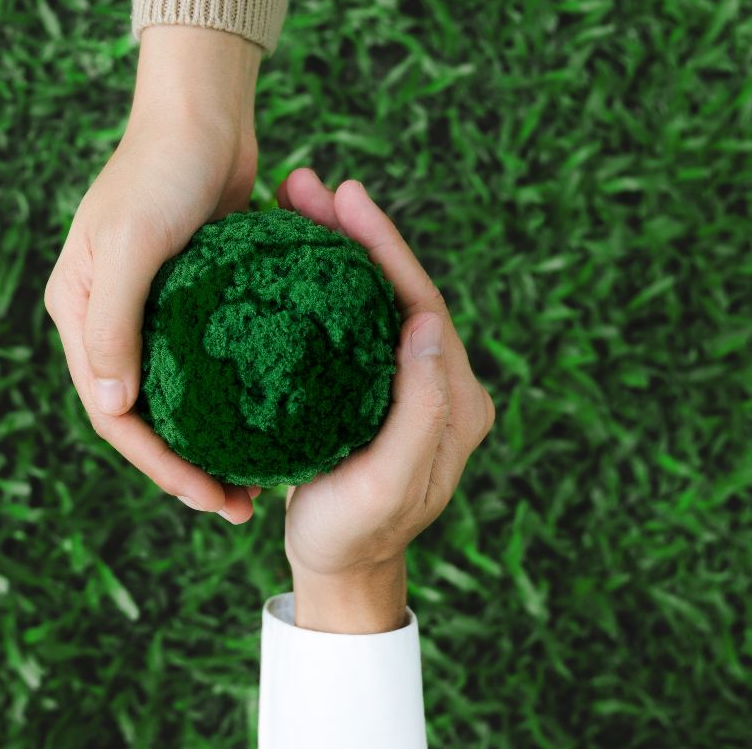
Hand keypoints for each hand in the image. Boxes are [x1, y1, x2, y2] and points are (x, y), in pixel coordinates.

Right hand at [44, 26, 262, 523]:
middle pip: (149, 417)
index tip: (209, 498)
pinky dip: (239, 395)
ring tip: (261, 480)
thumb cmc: (161, 171)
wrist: (201, 115)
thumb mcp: (132, 243)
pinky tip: (276, 422)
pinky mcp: (202, 300)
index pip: (115, 414)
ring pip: (186, 397)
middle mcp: (115, 321)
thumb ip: (116, 322)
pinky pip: (218, 362)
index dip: (158, 466)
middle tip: (239, 507)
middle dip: (188, 469)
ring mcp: (159, 312)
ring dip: (216, 441)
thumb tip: (114, 407)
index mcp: (83, 315)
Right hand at [275, 170, 495, 632]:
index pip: (425, 305)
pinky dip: (326, 283)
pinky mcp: (377, 387)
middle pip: (400, 291)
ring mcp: (409, 382)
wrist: (340, 567)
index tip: (349, 198)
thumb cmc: (357, 533)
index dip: (388, 249)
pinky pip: (354, 322)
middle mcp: (441, 382)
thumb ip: (420, 411)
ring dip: (339, 249)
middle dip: (359, 234)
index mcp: (458, 399)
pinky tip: (292, 253)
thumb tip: (428, 325)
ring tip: (294, 202)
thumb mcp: (388, 483)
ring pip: (375, 300)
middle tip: (310, 184)